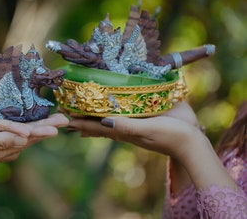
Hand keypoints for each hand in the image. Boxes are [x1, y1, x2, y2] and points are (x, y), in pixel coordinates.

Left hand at [67, 101, 202, 159]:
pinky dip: (110, 111)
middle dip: (81, 117)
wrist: (190, 141)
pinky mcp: (142, 117)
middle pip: (96, 123)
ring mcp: (132, 123)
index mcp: (122, 131)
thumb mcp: (146, 130)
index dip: (78, 121)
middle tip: (65, 111)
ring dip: (92, 114)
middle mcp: (123, 127)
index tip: (62, 116)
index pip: (94, 126)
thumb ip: (126, 126)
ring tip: (80, 111)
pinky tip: (109, 109)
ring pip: (107, 118)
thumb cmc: (169, 136)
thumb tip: (103, 122)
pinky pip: (121, 114)